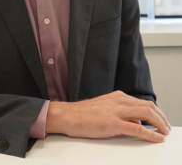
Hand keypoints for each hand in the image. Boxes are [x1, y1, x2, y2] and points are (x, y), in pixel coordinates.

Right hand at [45, 91, 170, 142]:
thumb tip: (137, 124)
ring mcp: (116, 111)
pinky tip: (156, 138)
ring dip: (160, 124)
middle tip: (167, 128)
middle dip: (162, 118)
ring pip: (147, 114)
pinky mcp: (113, 123)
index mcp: (118, 97)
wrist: (68, 115)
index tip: (162, 121)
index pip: (143, 102)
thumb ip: (121, 114)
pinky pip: (137, 129)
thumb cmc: (83, 114)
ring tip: (165, 133)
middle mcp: (119, 101)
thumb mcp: (105, 109)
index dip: (156, 112)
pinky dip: (151, 134)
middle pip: (149, 106)